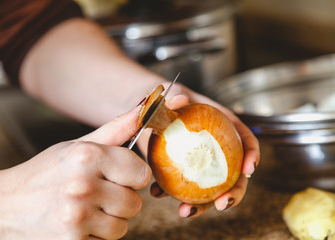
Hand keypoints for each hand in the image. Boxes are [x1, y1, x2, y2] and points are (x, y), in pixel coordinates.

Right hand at [0, 106, 150, 239]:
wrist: (5, 206)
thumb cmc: (46, 172)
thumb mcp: (77, 146)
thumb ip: (116, 130)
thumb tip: (144, 109)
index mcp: (87, 156)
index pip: (142, 173)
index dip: (134, 176)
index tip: (120, 177)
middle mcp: (82, 186)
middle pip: (135, 203)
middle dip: (122, 199)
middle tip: (99, 193)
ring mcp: (76, 217)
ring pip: (122, 225)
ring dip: (110, 219)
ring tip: (88, 208)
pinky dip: (96, 234)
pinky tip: (78, 222)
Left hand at [137, 83, 259, 217]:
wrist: (152, 112)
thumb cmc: (169, 101)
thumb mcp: (173, 94)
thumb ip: (176, 98)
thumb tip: (179, 101)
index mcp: (224, 126)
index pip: (245, 140)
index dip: (252, 154)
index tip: (249, 169)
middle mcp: (217, 148)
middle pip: (234, 174)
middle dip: (233, 193)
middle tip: (222, 204)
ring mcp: (201, 163)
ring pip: (209, 189)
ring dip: (201, 205)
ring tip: (185, 212)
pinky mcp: (183, 171)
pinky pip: (182, 187)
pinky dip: (170, 193)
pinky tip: (157, 193)